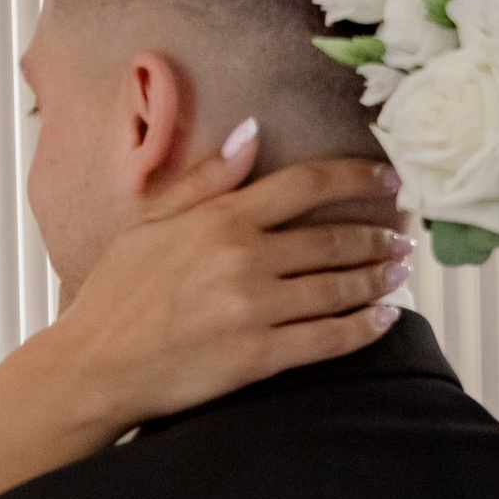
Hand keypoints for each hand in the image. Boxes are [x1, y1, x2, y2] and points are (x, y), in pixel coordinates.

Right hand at [48, 129, 409, 426]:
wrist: (94, 366)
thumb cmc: (116, 295)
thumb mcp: (150, 222)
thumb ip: (205, 179)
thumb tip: (251, 132)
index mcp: (218, 220)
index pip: (305, 185)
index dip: (356, 178)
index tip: (388, 179)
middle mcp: (243, 260)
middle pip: (332, 239)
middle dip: (378, 236)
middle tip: (404, 236)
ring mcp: (253, 311)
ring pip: (337, 288)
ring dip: (378, 278)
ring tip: (399, 271)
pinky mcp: (257, 357)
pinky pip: (327, 340)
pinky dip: (363, 328)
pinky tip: (385, 319)